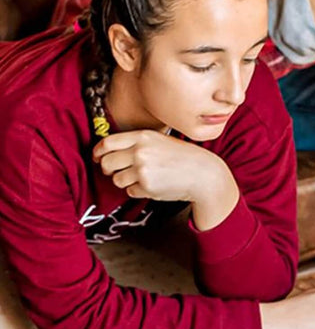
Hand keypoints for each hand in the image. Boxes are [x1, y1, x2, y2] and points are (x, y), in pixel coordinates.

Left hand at [93, 130, 233, 204]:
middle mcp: (139, 152)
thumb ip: (136, 143)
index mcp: (142, 137)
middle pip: (107, 163)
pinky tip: (153, 186)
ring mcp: (142, 170)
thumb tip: (109, 152)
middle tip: (115, 172)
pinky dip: (138, 191)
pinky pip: (131, 191)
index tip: (98, 158)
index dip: (98, 152)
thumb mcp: (159, 141)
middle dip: (108, 170)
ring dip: (126, 182)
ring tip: (143, 179)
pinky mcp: (147, 187)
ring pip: (117, 179)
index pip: (107, 143)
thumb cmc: (182, 158)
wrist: (202, 173)